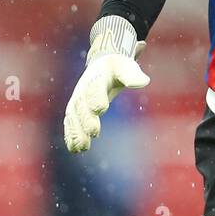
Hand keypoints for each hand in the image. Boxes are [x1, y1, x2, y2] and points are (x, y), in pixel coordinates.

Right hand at [63, 16, 149, 153]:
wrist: (101, 66)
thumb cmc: (117, 68)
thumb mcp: (126, 67)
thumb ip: (132, 75)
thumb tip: (144, 81)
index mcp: (97, 75)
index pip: (95, 87)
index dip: (97, 97)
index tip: (101, 109)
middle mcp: (83, 88)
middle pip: (82, 104)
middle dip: (86, 118)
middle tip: (93, 132)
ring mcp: (77, 99)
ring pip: (73, 116)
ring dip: (76, 132)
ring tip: (83, 147)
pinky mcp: (75, 110)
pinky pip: (70, 122)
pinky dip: (71, 135)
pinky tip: (75, 149)